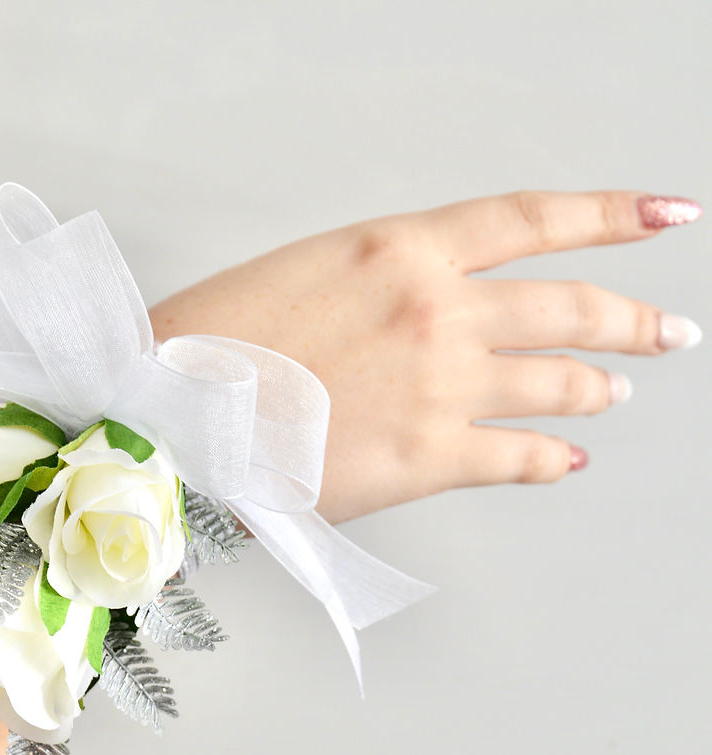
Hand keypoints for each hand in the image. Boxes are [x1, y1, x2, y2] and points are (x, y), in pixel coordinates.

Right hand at [149, 190, 701, 523]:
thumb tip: (436, 302)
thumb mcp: (308, 274)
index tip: (667, 217)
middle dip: (631, 319)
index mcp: (400, 249)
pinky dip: (551, 459)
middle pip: (568, 306)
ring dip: (596, 387)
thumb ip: (385, 282)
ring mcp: (441, 385)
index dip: (612, 215)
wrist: (172, 416)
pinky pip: (518, 457)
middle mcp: (437, 309)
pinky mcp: (427, 459)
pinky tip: (566, 459)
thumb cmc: (215, 344)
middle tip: (666, 332)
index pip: (532, 218)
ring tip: (614, 392)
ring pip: (557, 383)